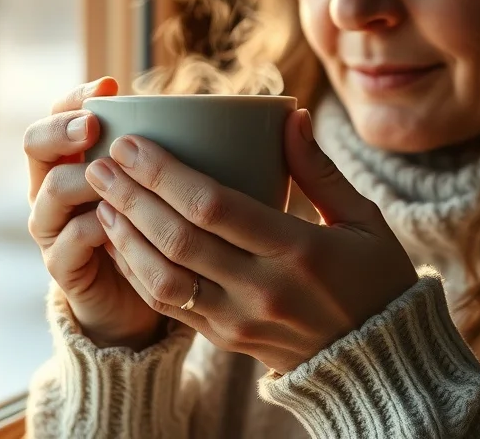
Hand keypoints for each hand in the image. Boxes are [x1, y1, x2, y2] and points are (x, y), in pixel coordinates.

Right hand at [24, 77, 163, 349]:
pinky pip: (70, 240)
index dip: (77, 96)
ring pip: (52, 190)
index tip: (109, 86)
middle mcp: (53, 186)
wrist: (138, 302)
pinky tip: (119, 221)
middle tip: (92, 127)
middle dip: (62, 129)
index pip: (60, 111)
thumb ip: (181, 150)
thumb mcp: (168, 185)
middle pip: (35, 143)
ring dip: (82, 178)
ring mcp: (53, 226)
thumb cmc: (158, 231)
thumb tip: (255, 111)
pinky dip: (95, 228)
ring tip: (110, 173)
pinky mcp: (63, 265)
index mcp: (74, 156)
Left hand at [83, 108, 418, 372]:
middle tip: (99, 163)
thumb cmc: (376, 280)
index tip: (131, 144)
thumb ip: (320, 170)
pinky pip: (169, 307)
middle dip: (131, 197)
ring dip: (126, 237)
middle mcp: (262, 289)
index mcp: (298, 250)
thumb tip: (289, 115)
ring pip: (164, 279)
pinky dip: (138, 272)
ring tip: (102, 200)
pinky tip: (120, 241)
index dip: (163, 173)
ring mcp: (240, 320)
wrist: (379, 364)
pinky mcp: (226, 341)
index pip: (213, 206)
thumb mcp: (364, 220)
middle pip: (178, 239)